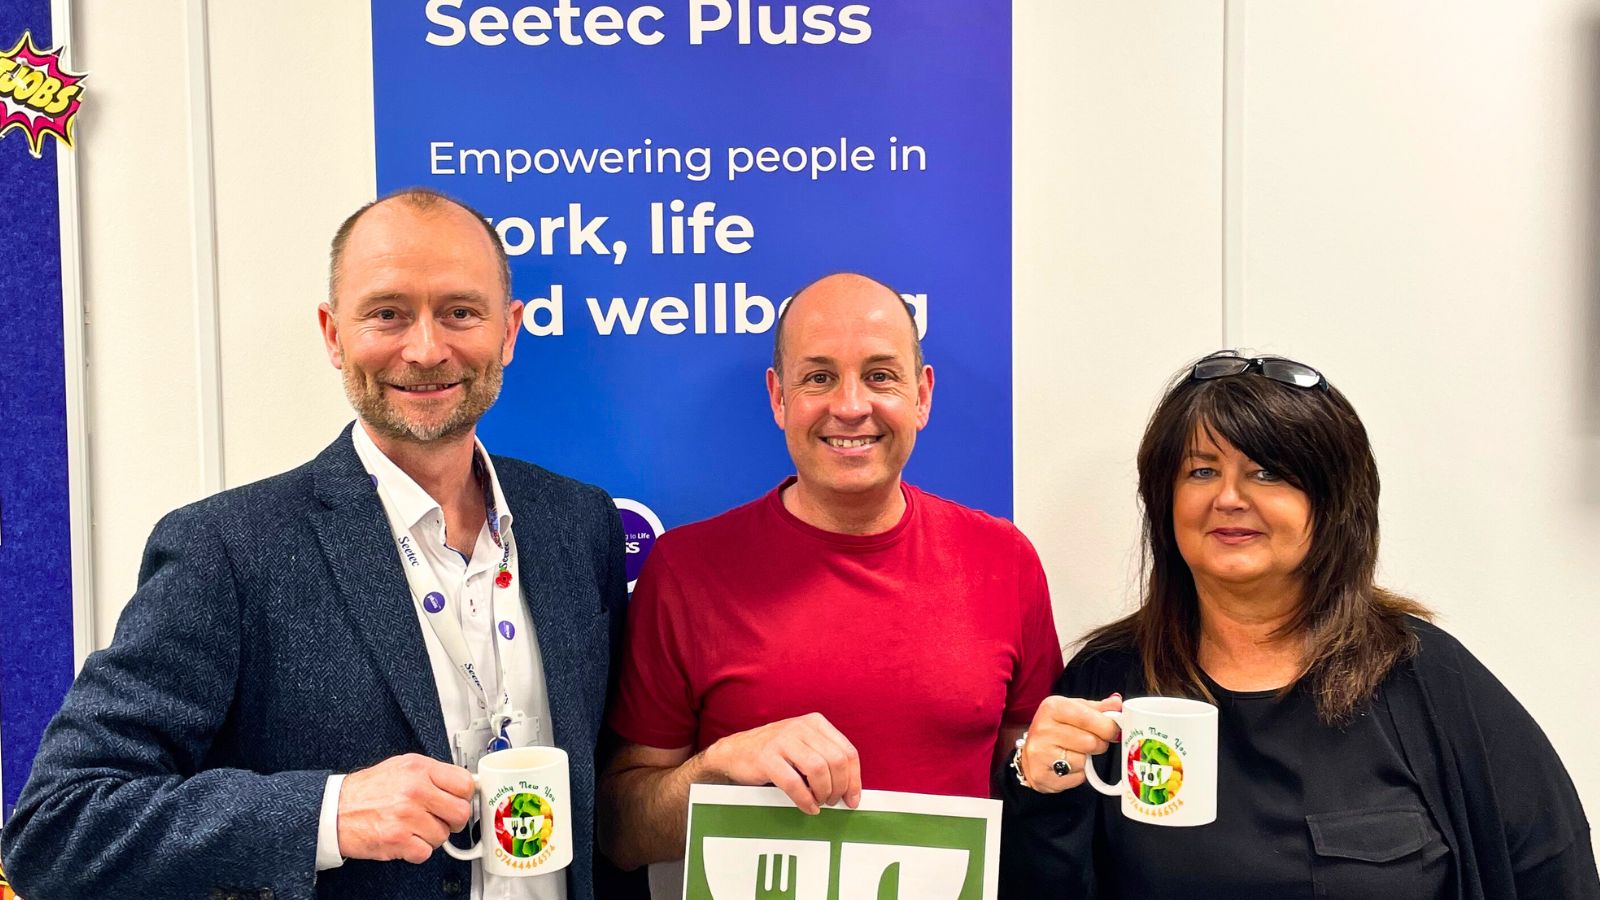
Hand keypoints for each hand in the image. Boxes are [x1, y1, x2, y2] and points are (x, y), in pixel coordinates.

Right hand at [337, 753, 474, 863]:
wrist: (334, 809)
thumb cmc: (367, 790)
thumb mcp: (401, 766)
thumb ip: (432, 774)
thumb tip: (459, 784)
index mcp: (419, 769)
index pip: (464, 783)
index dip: (465, 796)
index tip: (460, 800)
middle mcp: (415, 790)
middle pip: (460, 812)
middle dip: (453, 820)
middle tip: (441, 819)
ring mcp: (406, 815)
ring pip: (443, 835)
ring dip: (431, 836)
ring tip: (414, 827)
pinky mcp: (397, 839)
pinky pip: (425, 852)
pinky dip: (417, 851)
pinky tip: (405, 840)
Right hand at [700, 713, 861, 813]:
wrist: (734, 752)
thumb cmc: (774, 753)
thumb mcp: (804, 746)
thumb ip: (826, 758)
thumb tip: (851, 788)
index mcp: (815, 723)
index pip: (847, 751)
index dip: (854, 779)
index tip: (853, 798)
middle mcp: (801, 727)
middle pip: (836, 761)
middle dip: (840, 787)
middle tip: (833, 801)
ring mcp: (782, 740)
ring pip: (818, 770)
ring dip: (823, 793)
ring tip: (819, 803)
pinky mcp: (766, 757)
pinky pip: (794, 783)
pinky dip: (805, 800)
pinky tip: (808, 806)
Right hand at [1016, 694, 1121, 793]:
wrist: (1031, 753)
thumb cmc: (1056, 729)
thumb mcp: (1074, 710)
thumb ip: (1098, 708)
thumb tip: (1117, 703)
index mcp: (1052, 707)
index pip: (1089, 718)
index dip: (1109, 727)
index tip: (1113, 731)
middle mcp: (1043, 728)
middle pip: (1090, 742)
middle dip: (1098, 745)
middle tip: (1091, 743)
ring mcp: (1040, 753)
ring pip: (1083, 761)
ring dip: (1086, 761)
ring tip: (1074, 753)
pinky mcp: (1041, 775)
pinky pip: (1076, 778)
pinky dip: (1078, 775)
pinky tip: (1067, 767)